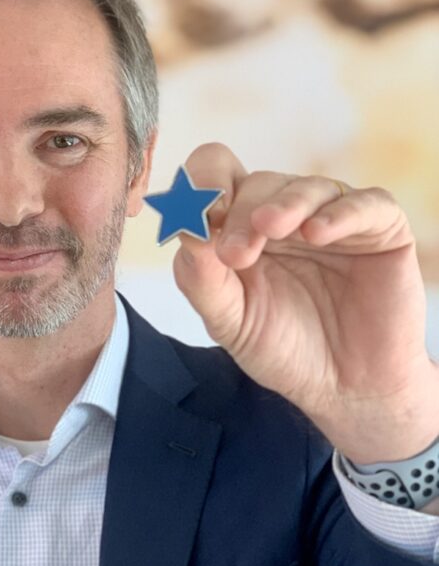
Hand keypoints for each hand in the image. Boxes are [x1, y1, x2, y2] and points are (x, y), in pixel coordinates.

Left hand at [172, 143, 438, 463]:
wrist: (344, 389)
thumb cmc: (282, 349)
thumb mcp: (229, 320)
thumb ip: (200, 277)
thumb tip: (184, 229)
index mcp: (241, 226)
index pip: (217, 176)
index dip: (203, 182)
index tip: (197, 215)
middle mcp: (286, 214)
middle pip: (258, 183)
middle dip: (241, 213)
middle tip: (236, 255)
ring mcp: (333, 218)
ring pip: (307, 187)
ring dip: (285, 204)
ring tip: (270, 230)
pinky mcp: (380, 229)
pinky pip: (366, 203)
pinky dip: (340, 213)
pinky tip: (318, 234)